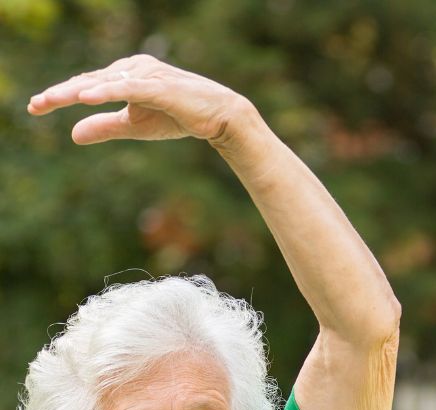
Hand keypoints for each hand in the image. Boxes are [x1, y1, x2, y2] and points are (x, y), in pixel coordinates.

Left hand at [27, 55, 249, 147]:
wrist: (220, 116)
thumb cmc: (178, 117)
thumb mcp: (135, 126)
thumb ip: (105, 127)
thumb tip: (72, 135)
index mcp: (124, 75)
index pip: (86, 84)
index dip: (60, 96)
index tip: (36, 108)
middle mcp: (131, 68)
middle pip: (88, 81)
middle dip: (60, 94)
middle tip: (35, 106)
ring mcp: (144, 74)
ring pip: (103, 83)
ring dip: (75, 92)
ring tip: (50, 101)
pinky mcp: (158, 86)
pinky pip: (126, 88)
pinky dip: (105, 91)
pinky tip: (85, 97)